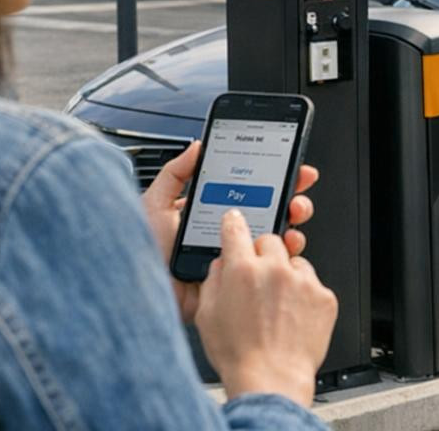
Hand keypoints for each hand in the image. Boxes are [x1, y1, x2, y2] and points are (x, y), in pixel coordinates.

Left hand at [141, 141, 318, 322]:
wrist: (141, 292)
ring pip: (276, 237)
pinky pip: (269, 267)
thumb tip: (197, 146)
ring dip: (292, 221)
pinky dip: (286, 253)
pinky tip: (286, 241)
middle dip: (291, 195)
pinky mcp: (241, 280)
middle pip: (270, 210)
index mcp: (211, 214)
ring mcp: (237, 256)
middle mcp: (228, 234)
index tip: (292, 166)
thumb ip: (174, 173)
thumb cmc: (141, 253)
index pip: (249, 191)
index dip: (273, 178)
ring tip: (292, 213)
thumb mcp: (154, 204)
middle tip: (298, 187)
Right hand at [195, 210, 336, 407]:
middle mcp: (274, 269)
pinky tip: (293, 315)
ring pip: (295, 261)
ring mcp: (303, 281)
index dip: (234, 223)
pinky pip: (313, 283)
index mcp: (242, 270)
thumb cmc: (239, 353)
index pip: (236, 229)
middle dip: (263, 253)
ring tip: (277, 304)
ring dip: (286, 274)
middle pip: (271, 240)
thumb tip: (221, 265)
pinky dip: (304, 294)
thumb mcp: (207, 315)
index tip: (235, 220)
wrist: (272, 378)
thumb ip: (213, 280)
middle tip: (258, 276)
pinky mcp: (324, 295)